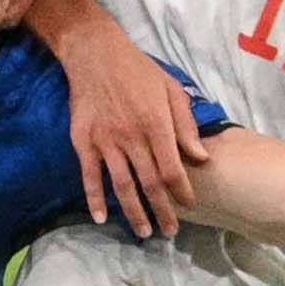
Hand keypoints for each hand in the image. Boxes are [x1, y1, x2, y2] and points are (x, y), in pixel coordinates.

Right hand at [60, 9, 211, 235]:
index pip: (172, 168)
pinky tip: (101, 217)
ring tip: (144, 232)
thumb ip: (185, 124)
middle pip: (149, 182)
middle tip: (170, 232)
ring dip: (133, 211)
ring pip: (122, 185)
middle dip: (162, 210)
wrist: (95, 53)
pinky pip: (89, 175)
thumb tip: (201, 157)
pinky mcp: (83, 141)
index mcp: (156, 124)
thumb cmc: (138, 71)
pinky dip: (94, 198)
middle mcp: (132, 137)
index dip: (181, 191)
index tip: (189, 205)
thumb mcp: (171, 89)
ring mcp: (106, 141)